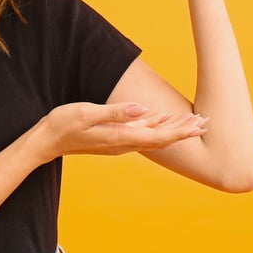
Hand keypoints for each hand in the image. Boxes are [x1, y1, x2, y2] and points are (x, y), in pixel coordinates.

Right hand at [32, 102, 206, 161]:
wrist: (45, 142)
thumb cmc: (63, 125)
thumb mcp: (86, 113)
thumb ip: (114, 112)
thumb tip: (142, 109)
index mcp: (121, 137)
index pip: (159, 136)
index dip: (181, 130)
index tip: (199, 125)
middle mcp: (124, 143)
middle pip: (162, 139)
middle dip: (184, 131)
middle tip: (206, 122)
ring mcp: (119, 142)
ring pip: (154, 136)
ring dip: (173, 129)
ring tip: (192, 120)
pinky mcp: (113, 138)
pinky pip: (142, 133)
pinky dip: (157, 126)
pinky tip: (162, 119)